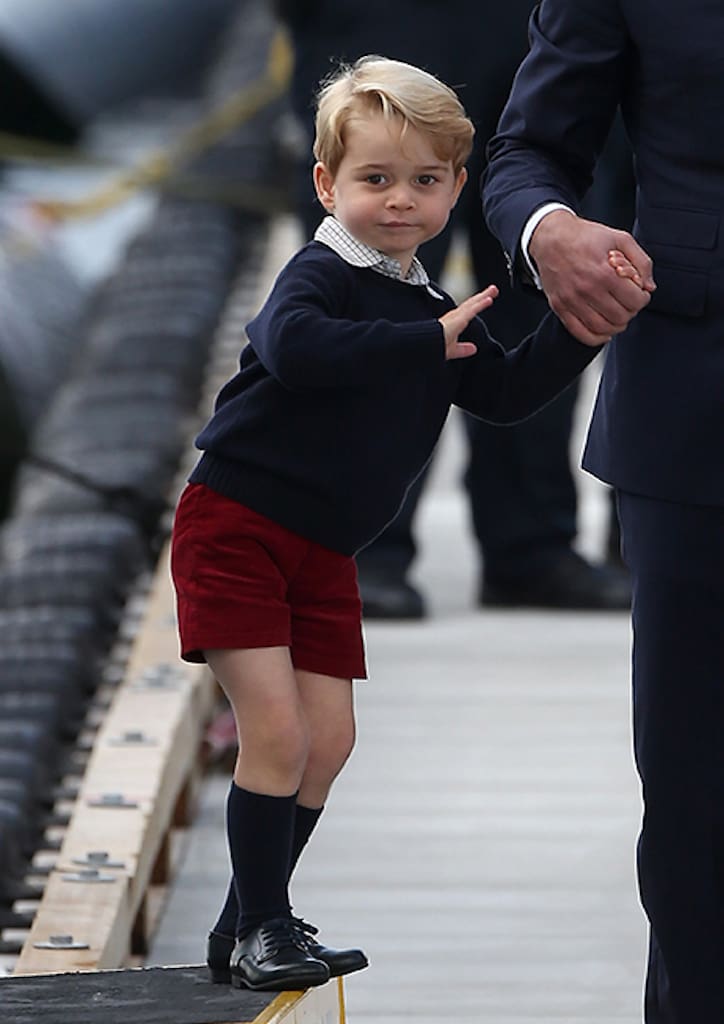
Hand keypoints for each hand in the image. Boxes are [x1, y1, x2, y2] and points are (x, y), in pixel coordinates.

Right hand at [438, 285, 497, 360]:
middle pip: (471, 303)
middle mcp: (455, 316)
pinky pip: (471, 310)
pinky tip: (488, 300)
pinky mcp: (457, 319)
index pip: (468, 310)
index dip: (478, 304)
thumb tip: (473, 349)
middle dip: (483, 296)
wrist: (425, 347)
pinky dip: (480, 304)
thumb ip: (463, 349)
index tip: (487, 299)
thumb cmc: (434, 347)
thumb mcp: (452, 349)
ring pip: (472, 303)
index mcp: (454, 322)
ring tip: (493, 290)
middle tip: (493, 290)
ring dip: (483, 296)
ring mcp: (456, 316)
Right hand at [529, 210, 654, 345]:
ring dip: (616, 326)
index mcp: (604, 272)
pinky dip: (596, 338)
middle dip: (630, 311)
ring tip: (617, 315)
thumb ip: (641, 261)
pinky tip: (603, 331)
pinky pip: (580, 333)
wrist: (551, 238)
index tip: (640, 294)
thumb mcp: (619, 238)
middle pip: (620, 317)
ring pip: (602, 328)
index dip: (643, 299)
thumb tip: (649, 286)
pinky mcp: (560, 307)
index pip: (634, 301)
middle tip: (628, 303)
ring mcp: (572, 301)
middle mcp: (587, 289)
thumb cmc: (584, 236)